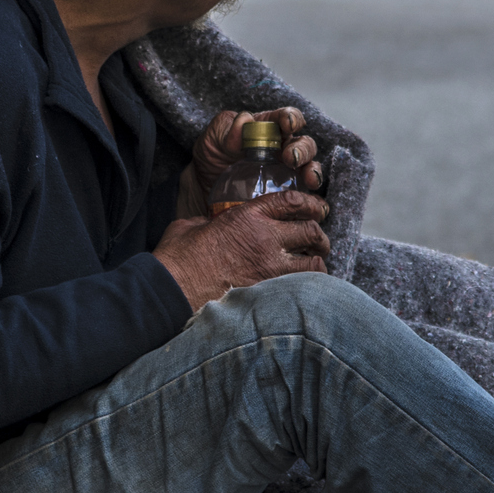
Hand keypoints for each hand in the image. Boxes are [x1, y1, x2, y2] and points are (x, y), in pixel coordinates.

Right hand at [153, 188, 331, 310]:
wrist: (174, 288)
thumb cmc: (179, 257)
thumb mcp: (192, 225)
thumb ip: (210, 220)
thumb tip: (211, 224)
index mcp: (246, 216)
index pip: (291, 201)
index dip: (309, 203)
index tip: (315, 208)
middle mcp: (265, 238)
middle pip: (310, 230)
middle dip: (319, 235)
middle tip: (319, 241)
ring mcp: (269, 267)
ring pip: (313, 262)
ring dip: (317, 262)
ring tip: (315, 265)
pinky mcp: (269, 292)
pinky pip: (302, 286)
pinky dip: (307, 285)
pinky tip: (303, 286)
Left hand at [178, 107, 323, 218]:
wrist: (204, 191)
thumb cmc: (212, 158)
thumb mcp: (212, 140)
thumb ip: (226, 130)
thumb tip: (244, 121)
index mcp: (268, 129)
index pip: (287, 118)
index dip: (291, 118)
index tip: (288, 124)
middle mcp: (284, 148)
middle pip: (305, 144)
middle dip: (302, 149)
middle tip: (290, 158)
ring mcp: (289, 172)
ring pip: (310, 168)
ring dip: (312, 171)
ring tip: (308, 179)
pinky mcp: (289, 195)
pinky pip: (307, 196)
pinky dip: (312, 199)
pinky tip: (311, 203)